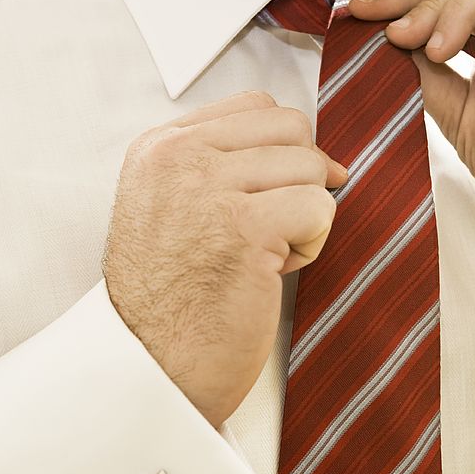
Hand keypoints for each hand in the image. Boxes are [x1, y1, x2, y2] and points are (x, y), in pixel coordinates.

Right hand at [104, 91, 346, 426]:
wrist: (149, 365)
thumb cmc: (171, 299)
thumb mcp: (177, 213)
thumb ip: (227, 169)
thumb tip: (325, 159)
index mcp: (159, 148)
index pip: (254, 108)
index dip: (282, 151)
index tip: (274, 196)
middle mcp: (177, 157)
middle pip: (291, 129)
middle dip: (298, 181)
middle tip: (272, 231)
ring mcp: (207, 188)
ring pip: (310, 167)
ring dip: (303, 217)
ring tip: (265, 256)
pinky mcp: (244, 227)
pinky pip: (319, 208)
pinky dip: (311, 246)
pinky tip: (273, 274)